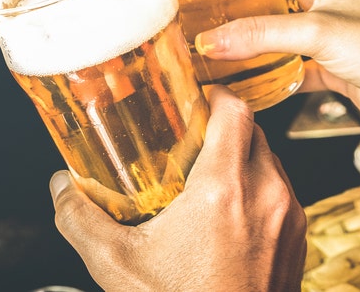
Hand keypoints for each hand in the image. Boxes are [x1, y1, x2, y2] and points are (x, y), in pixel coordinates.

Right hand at [51, 86, 305, 291]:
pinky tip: (223, 213)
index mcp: (223, 189)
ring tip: (201, 174)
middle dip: (221, 125)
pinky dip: (256, 190)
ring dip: (239, 158)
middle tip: (187, 135)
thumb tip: (61, 187)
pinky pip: (280, 194)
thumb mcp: (115, 265)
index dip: (212, 95)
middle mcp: (267, 195)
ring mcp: (288, 218)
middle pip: (252, 130)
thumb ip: (80, 217)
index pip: (234, 109)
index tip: (190, 98)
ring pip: (269, 161)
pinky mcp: (297, 240)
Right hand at [193, 0, 359, 147]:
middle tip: (186, 14)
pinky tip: (236, 80)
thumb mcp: (322, 33)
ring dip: (242, 42)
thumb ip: (262, 34)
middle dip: (227, 7)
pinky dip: (260, 73)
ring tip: (201, 45)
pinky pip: (282, 65)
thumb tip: (210, 40)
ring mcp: (325, 33)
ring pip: (269, 33)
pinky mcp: (328, 66)